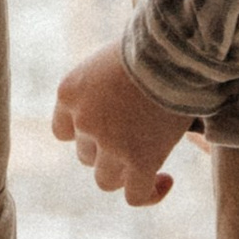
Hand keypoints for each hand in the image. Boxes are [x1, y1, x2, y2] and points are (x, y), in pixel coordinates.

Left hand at [53, 40, 190, 206]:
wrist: (174, 48)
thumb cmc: (151, 42)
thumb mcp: (114, 58)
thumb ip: (108, 85)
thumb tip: (126, 100)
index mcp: (70, 92)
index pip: (65, 131)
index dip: (86, 135)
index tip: (109, 130)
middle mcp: (83, 120)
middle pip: (87, 155)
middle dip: (109, 150)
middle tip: (140, 134)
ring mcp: (110, 144)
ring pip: (106, 179)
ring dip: (125, 171)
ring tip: (151, 155)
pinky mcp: (140, 160)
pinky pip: (136, 196)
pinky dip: (150, 194)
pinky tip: (165, 180)